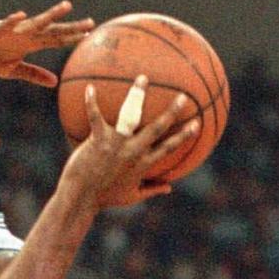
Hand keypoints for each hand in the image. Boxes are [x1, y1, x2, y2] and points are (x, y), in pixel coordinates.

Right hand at [0, 5, 95, 87]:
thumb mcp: (12, 70)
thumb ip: (33, 74)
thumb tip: (55, 82)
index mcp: (29, 43)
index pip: (55, 40)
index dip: (71, 38)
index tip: (89, 35)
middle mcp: (24, 34)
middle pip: (52, 30)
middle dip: (70, 27)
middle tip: (91, 23)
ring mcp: (11, 31)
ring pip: (35, 23)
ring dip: (51, 16)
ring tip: (66, 6)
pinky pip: (5, 25)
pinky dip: (13, 21)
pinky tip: (22, 16)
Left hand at [59, 75, 198, 211]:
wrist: (81, 199)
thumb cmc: (104, 198)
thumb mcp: (132, 197)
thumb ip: (152, 189)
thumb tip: (169, 188)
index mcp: (143, 164)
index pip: (169, 148)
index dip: (184, 136)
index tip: (197, 123)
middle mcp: (133, 152)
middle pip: (157, 128)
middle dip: (172, 112)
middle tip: (183, 96)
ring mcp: (116, 144)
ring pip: (131, 116)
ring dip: (137, 96)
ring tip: (143, 79)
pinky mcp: (98, 140)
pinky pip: (95, 116)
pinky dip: (91, 101)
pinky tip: (90, 86)